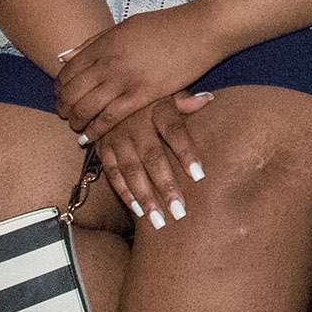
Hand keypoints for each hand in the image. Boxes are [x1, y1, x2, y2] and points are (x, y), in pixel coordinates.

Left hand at [55, 7, 222, 141]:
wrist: (201, 30)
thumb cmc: (167, 26)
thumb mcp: (126, 27)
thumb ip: (94, 42)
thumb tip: (63, 57)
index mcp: (104, 43)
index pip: (67, 71)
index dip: (60, 88)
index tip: (61, 96)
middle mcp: (109, 61)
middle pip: (72, 91)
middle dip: (63, 107)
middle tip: (65, 115)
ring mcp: (125, 78)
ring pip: (86, 107)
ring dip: (76, 120)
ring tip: (76, 126)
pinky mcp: (143, 94)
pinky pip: (109, 117)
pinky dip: (95, 129)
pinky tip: (90, 136)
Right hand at [93, 91, 214, 228]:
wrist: (107, 92)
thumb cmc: (149, 97)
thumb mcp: (167, 91)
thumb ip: (185, 100)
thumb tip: (208, 99)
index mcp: (156, 109)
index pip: (174, 131)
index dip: (186, 152)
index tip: (200, 175)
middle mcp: (135, 125)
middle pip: (152, 157)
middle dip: (165, 185)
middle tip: (180, 211)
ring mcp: (117, 138)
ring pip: (131, 171)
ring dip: (145, 197)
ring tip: (159, 220)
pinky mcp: (103, 149)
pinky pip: (113, 173)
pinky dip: (124, 192)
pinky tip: (137, 211)